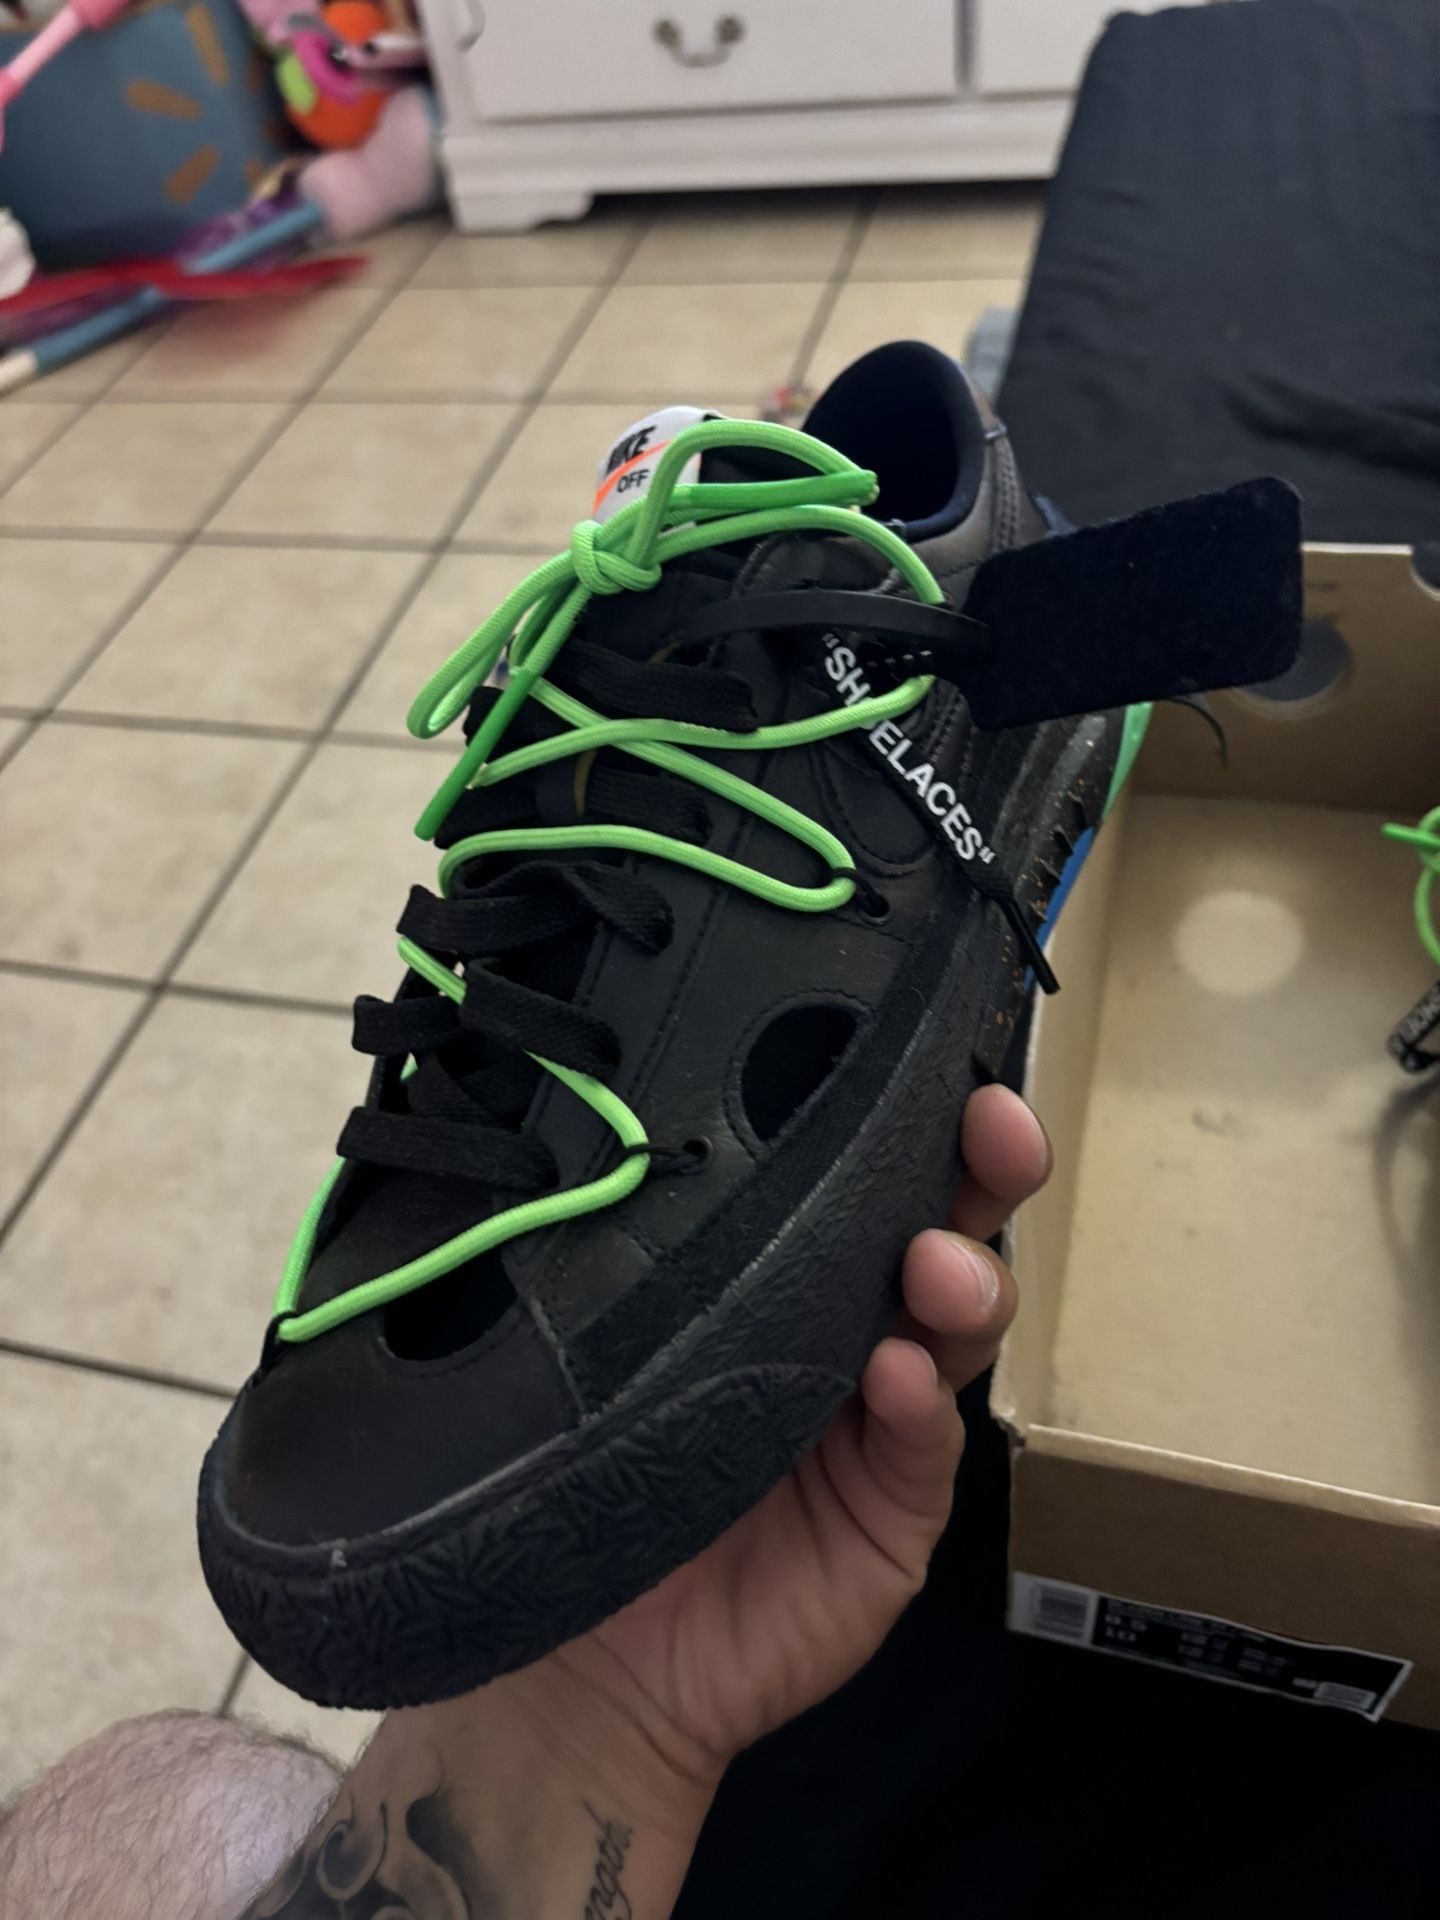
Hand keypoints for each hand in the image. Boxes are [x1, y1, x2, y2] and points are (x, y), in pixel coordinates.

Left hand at [536, 1084, 1050, 1786]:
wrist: (588, 1650)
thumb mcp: (627, 1342)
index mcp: (787, 1271)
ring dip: (962, 1281)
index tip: (946, 1069)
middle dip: (984, 1173)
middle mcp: (851, 1327)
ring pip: (961, 1326)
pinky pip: (928, 1447)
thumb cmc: (592, 1466)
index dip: (918, 1119)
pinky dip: (921, 1405)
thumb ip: (668, 1261)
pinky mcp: (897, 1513)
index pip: (869, 1178)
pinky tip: (895, 1377)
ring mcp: (886, 1420)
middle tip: (993, 1132)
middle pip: (946, 1230)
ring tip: (929, 1266)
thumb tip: (667, 1128)